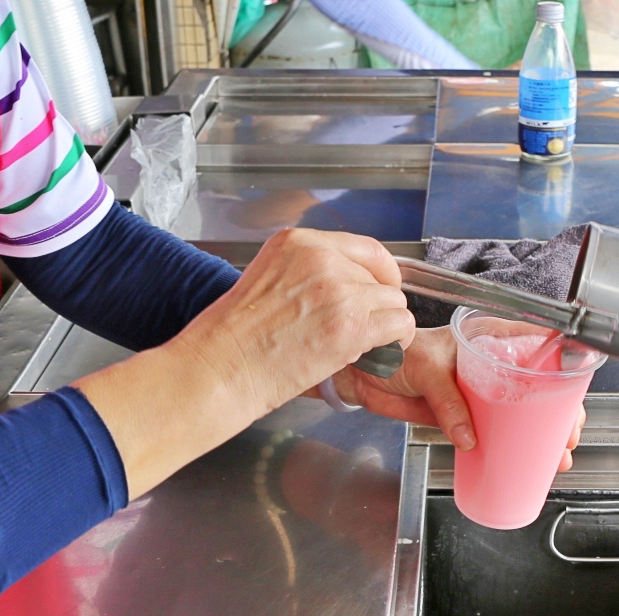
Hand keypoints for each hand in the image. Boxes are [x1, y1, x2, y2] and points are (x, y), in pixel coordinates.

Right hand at [76, 228, 415, 499]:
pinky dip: (396, 343)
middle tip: (363, 331)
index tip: (381, 290)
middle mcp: (321, 258)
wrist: (219, 370)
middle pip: (379, 277)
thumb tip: (347, 288)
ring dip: (386, 326)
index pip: (365, 248)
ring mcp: (339, 290)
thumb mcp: (267, 280)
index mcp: (298, 242)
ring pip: (394, 302)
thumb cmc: (233, 339)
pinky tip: (377, 355)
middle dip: (376, 306)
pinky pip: (399, 326)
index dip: (380, 274)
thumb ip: (307, 275)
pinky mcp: (351, 325)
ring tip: (366, 347)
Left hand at [328, 327, 586, 470]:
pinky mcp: (466, 415)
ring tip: (558, 457)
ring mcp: (480, 391)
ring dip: (542, 436)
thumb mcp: (427, 369)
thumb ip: (449, 402)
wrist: (365, 374)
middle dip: (559, 414)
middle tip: (568, 438)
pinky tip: (527, 462)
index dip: (561, 371)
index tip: (574, 395)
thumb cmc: (395, 353)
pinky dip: (512, 447)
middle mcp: (491, 363)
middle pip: (538, 387)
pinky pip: (496, 432)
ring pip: (521, 413)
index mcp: (488, 338)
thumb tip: (470, 437)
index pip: (537, 347)